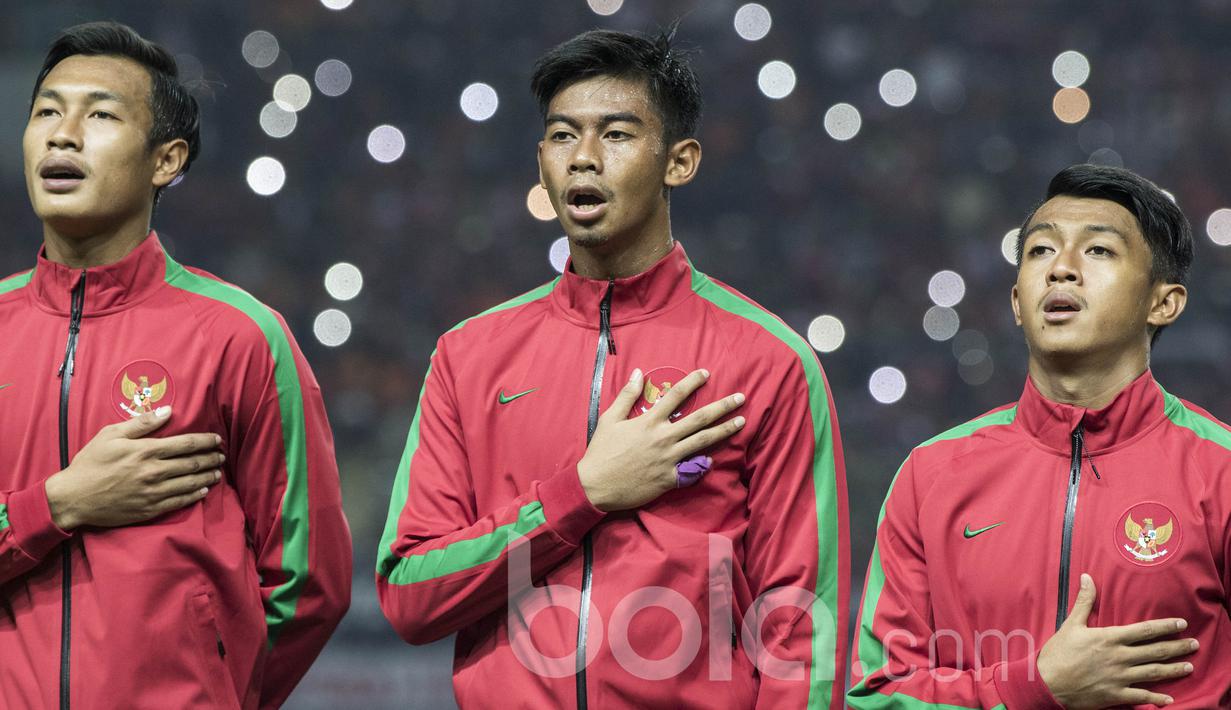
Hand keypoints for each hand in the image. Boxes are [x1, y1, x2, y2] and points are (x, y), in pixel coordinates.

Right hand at [45, 406, 224, 529]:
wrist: (73, 497)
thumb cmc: (91, 463)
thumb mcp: (110, 435)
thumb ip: (141, 423)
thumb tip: (168, 411)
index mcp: (145, 451)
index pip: (186, 444)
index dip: (205, 441)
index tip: (217, 440)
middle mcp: (154, 471)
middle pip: (193, 463)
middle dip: (211, 458)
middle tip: (222, 455)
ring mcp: (153, 492)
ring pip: (190, 483)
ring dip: (208, 476)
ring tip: (218, 471)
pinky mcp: (150, 509)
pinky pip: (180, 502)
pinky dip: (195, 495)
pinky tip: (204, 489)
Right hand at [577, 368, 744, 511]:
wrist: (596, 486)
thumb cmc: (601, 451)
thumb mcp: (609, 419)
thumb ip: (627, 396)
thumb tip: (638, 372)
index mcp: (649, 421)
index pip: (675, 395)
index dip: (692, 382)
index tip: (706, 373)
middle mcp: (663, 438)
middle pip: (699, 418)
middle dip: (722, 406)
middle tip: (741, 398)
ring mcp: (669, 459)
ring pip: (703, 441)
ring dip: (724, 431)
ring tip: (741, 422)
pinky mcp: (669, 478)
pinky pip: (692, 470)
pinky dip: (705, 463)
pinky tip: (716, 458)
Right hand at [1037, 573, 1195, 707]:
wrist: (1047, 682)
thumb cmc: (1058, 653)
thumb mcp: (1071, 624)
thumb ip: (1084, 602)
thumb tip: (1087, 577)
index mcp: (1109, 639)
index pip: (1144, 631)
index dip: (1165, 627)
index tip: (1181, 624)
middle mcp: (1119, 657)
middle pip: (1155, 651)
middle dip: (1177, 647)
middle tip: (1195, 644)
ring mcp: (1119, 677)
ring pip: (1153, 673)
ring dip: (1173, 669)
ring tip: (1189, 666)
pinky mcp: (1115, 695)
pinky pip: (1141, 697)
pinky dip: (1156, 699)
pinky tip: (1169, 699)